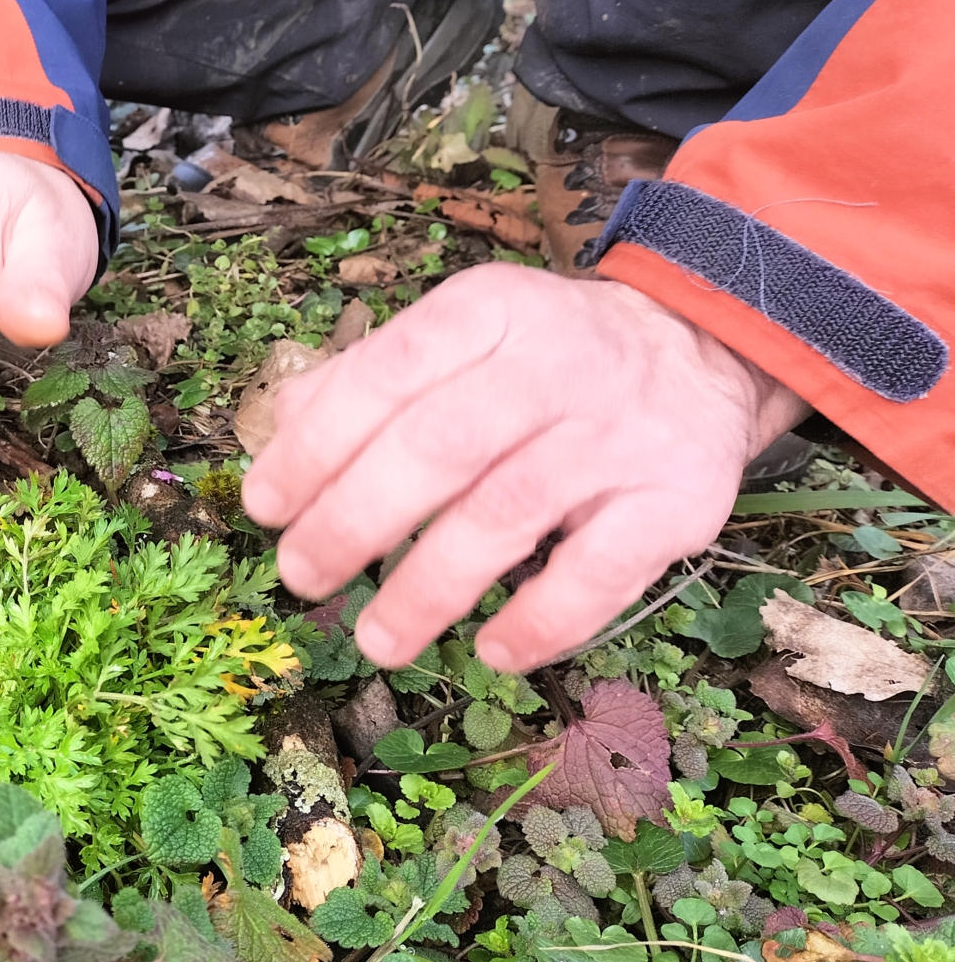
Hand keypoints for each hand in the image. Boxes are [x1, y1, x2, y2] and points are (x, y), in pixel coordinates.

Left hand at [242, 263, 808, 672]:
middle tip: (302, 576)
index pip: (387, 373)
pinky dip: (539, 621)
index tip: (265, 507)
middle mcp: (555, 364)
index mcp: (488, 310)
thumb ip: (367, 378)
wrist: (697, 351)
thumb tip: (279, 431)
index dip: (316, 446)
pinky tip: (490, 650)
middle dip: (354, 520)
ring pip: (506, 515)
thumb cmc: (542, 356)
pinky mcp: (676, 502)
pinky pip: (598, 574)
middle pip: (438, 447)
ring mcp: (618, 436)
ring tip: (375, 640)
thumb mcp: (460, 334)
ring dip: (428, 589)